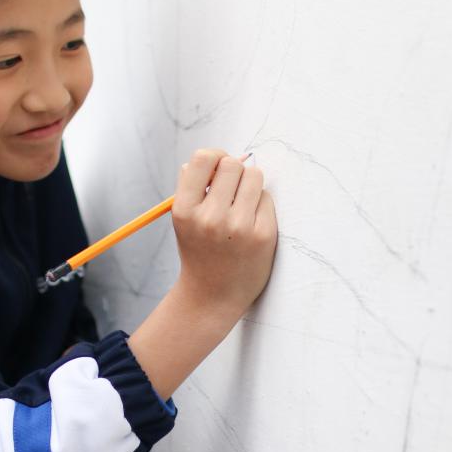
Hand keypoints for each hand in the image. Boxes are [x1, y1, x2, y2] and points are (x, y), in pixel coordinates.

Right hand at [171, 149, 277, 318]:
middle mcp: (210, 218)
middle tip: (231, 189)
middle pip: (232, 164)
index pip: (202, 158)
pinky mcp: (263, 235)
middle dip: (234, 171)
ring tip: (242, 203)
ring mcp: (238, 227)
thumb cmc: (200, 248)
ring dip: (250, 184)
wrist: (213, 295)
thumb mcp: (184, 218)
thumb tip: (220, 156)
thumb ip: (193, 185)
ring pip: (254, 176)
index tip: (217, 169)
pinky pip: (267, 198)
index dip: (214, 156)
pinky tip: (251, 222)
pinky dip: (260, 204)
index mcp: (185, 210)